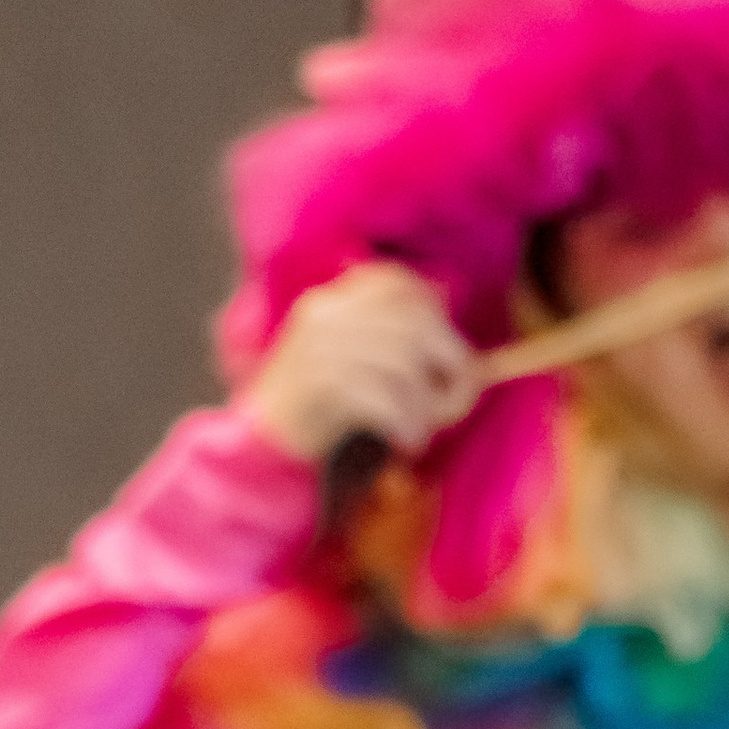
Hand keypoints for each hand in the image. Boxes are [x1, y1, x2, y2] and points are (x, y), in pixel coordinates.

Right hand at [239, 262, 478, 471]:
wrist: (259, 447)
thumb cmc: (318, 413)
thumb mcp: (353, 365)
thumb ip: (395, 347)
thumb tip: (470, 360)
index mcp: (332, 301)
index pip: (396, 281)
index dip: (435, 313)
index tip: (447, 353)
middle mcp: (325, 314)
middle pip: (414, 323)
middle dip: (451, 366)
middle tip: (453, 405)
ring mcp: (319, 346)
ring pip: (404, 364)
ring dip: (428, 406)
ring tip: (421, 431)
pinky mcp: (318, 385)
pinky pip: (385, 399)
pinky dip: (408, 425)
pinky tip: (406, 442)